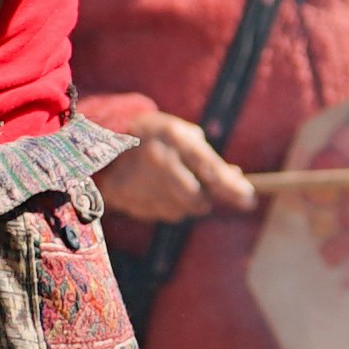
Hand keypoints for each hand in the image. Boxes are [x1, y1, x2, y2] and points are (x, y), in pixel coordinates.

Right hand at [89, 92, 254, 226]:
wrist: (100, 139)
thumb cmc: (153, 135)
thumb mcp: (181, 134)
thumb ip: (208, 158)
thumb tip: (237, 181)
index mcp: (173, 136)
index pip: (210, 169)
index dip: (231, 188)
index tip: (248, 200)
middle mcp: (156, 159)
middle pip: (196, 200)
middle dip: (204, 200)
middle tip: (202, 193)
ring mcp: (138, 180)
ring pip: (179, 212)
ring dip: (183, 205)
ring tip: (170, 185)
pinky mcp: (125, 197)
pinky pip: (159, 214)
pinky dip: (164, 207)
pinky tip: (153, 190)